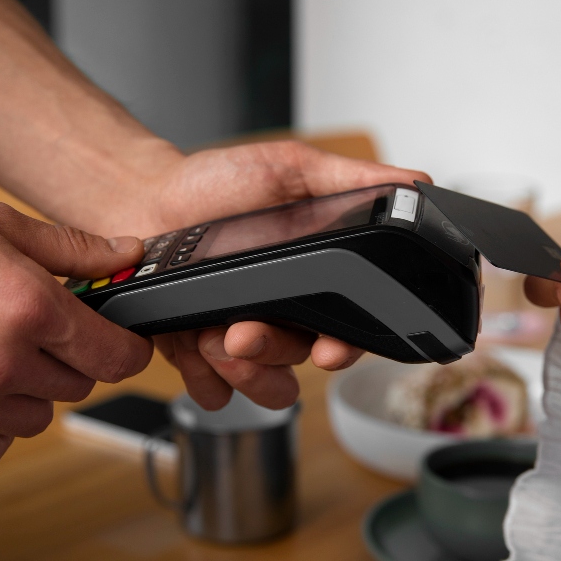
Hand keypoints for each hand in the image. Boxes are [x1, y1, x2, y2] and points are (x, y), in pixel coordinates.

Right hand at [0, 185, 153, 475]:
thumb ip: (68, 249)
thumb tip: (124, 256)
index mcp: (24, 305)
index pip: (117, 357)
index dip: (127, 347)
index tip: (120, 341)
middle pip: (79, 386)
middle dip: (70, 359)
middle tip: (37, 330)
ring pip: (38, 419)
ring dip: (29, 393)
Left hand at [124, 141, 430, 410]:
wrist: (144, 202)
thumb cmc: (216, 185)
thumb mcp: (291, 168)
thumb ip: (352, 179)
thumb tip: (416, 184)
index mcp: (316, 282)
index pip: (352, 330)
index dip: (347, 348)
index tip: (328, 350)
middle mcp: (288, 318)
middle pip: (304, 364)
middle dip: (275, 353)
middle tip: (243, 332)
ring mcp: (246, 342)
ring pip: (268, 390)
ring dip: (242, 373)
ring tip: (211, 336)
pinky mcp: (203, 358)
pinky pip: (216, 392)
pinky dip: (203, 375)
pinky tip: (188, 342)